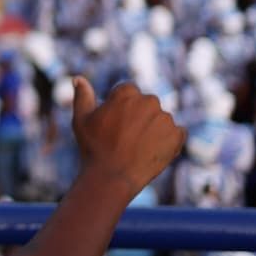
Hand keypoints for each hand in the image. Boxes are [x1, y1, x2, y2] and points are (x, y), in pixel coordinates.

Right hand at [71, 78, 184, 199]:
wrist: (113, 177)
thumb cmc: (93, 147)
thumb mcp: (81, 119)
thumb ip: (83, 96)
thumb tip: (78, 78)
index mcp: (126, 93)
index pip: (129, 92)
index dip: (121, 108)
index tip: (115, 124)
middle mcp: (149, 101)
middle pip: (146, 104)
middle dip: (139, 116)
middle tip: (126, 138)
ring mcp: (165, 118)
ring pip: (160, 119)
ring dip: (153, 128)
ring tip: (138, 148)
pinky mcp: (177, 135)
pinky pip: (177, 133)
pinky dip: (169, 140)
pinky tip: (153, 151)